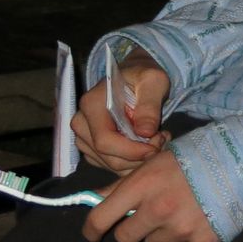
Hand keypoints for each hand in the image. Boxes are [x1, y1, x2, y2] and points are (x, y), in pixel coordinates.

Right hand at [69, 49, 168, 175]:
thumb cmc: (143, 77)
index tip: (156, 145)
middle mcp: (81, 122)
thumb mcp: (154, 81)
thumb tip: (145, 132)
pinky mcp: (90, 146)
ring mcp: (83, 136)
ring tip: (157, 140)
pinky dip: (131, 162)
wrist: (134, 78)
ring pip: (109, 164)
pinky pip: (109, 165)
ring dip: (137, 160)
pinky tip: (145, 146)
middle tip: (161, 141)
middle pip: (107, 156)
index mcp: (91, 104)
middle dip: (138, 156)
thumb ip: (150, 105)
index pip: (105, 141)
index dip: (132, 151)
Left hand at [83, 148, 220, 241]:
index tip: (93, 234)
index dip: (92, 230)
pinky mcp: (200, 240)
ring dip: (160, 234)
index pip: (101, 217)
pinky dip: (183, 239)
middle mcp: (158, 209)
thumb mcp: (155, 161)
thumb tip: (94, 199)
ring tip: (178, 213)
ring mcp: (180, 228)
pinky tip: (196, 218)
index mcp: (142, 185)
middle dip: (132, 229)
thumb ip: (123, 183)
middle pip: (125, 238)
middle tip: (148, 216)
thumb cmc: (194, 158)